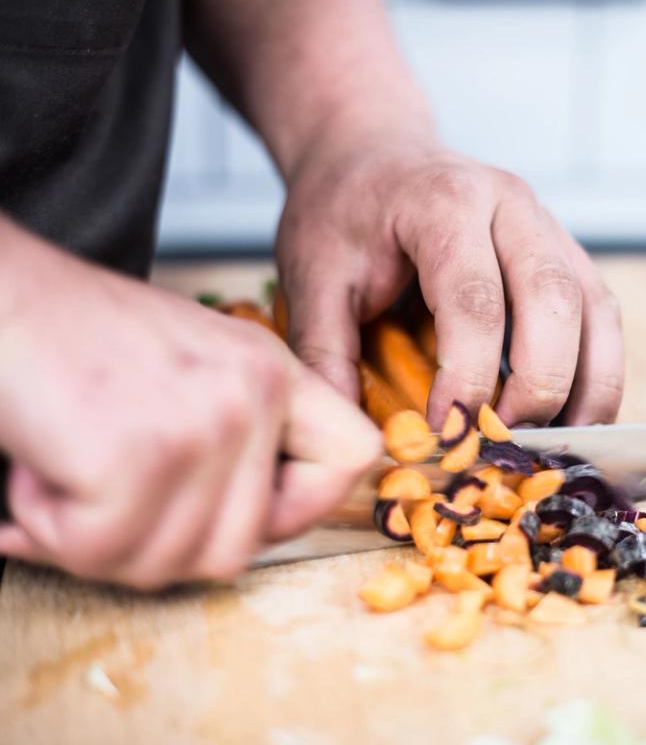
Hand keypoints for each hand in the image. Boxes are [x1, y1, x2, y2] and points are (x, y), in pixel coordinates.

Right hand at [0, 235, 379, 588]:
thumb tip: (248, 543)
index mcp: (274, 371)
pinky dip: (50, 529)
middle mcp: (253, 393)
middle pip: (241, 548)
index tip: (242, 511)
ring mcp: (204, 423)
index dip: (303, 506)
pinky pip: (103, 548)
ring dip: (97, 540)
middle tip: (105, 504)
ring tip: (65, 473)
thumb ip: (236, 444)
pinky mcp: (138, 452)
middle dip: (159, 547)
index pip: (355, 457)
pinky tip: (36, 470)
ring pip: (171, 562)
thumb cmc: (78, 336)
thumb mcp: (193, 368)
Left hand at [276, 136, 624, 427]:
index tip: (449, 435)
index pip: (475, 299)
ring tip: (553, 447)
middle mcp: (510, 205)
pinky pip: (600, 313)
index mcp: (444, 201)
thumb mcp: (311, 273)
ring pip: (594, 308)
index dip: (469, 377)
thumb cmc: (343, 210)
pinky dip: (596, 371)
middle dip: (539, 387)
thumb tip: (353, 442)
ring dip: (585, 386)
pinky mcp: (564, 250)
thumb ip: (325, 353)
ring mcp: (546, 224)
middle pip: (554, 299)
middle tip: (503, 446)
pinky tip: (571, 416)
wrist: (372, 151)